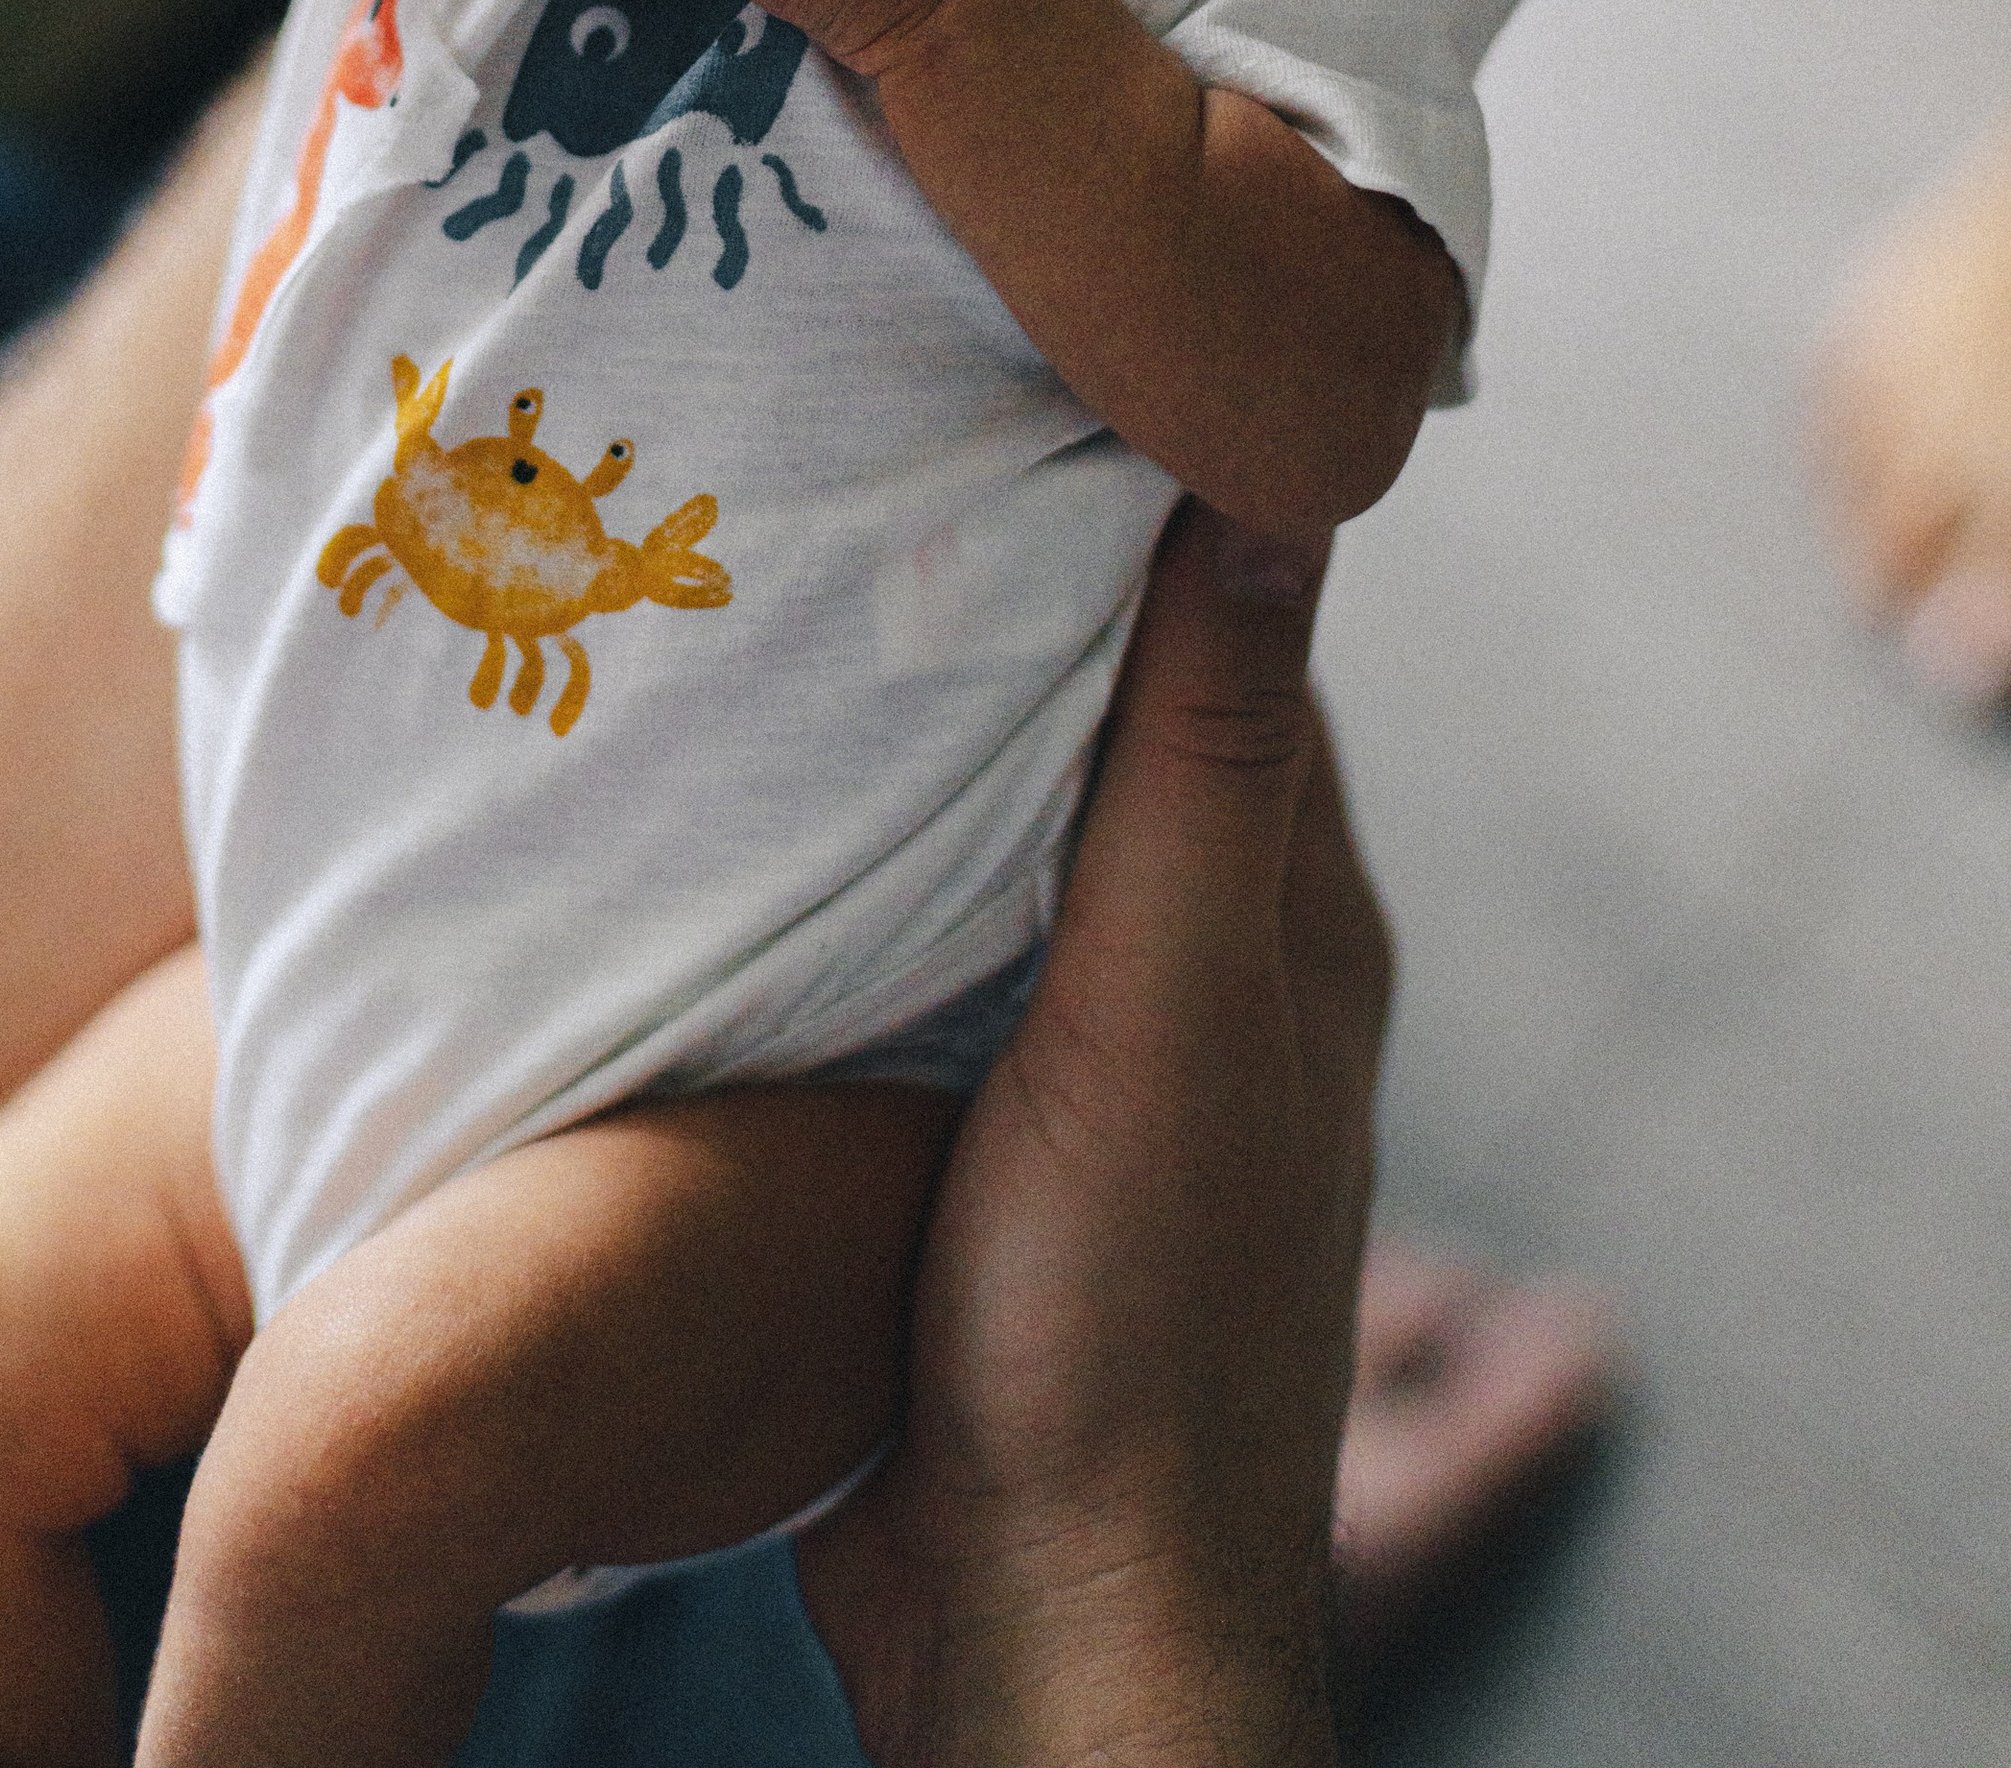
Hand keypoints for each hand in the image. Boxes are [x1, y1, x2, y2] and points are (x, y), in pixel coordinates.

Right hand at [797, 504, 1384, 1767]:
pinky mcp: (963, 1138)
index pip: (1224, 633)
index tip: (990, 381)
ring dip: (890, 748)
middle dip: (979, 609)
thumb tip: (1280, 475)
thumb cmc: (1134, 1326)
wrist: (1041, 1630)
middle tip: (822, 475)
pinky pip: (901, 950)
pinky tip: (720, 831)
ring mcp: (1080, 1057)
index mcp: (1290, 911)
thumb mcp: (1177, 1000)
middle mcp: (1203, 967)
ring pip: (985, 836)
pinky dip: (834, 877)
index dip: (1126, 501)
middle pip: (1092, 724)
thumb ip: (1210, 754)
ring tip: (749, 614)